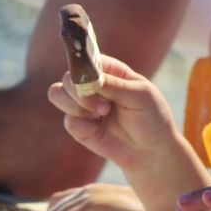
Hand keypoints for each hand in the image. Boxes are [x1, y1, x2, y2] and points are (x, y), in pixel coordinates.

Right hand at [48, 55, 180, 169]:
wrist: (152, 151)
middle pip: (68, 77)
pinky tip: (97, 130)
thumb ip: (115, 85)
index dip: (83, 67)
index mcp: (111, 71)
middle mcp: (94, 85)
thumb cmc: (152, 118)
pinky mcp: (80, 126)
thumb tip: (91, 78)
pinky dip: (81, 126)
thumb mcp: (140, 96)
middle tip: (104, 107)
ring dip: (76, 106)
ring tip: (100, 115)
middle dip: (80, 92)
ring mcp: (85, 105)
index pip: (87, 59)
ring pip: (58, 94)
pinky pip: (67, 120)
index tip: (91, 81)